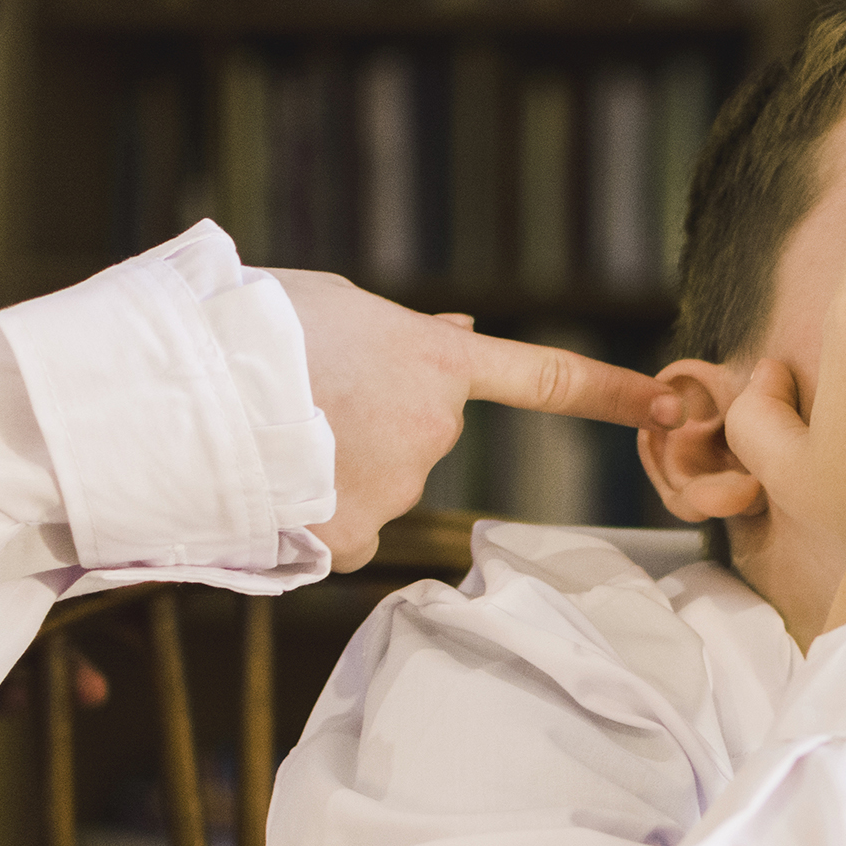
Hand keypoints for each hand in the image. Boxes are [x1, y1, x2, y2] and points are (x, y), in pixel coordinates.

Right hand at [270, 270, 675, 570]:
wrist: (176, 393)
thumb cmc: (243, 328)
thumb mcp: (334, 304)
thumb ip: (404, 332)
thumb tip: (460, 334)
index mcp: (433, 362)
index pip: (544, 377)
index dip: (609, 390)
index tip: (670, 403)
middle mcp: (431, 432)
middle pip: (418, 438)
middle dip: (371, 428)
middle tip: (299, 402)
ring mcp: (394, 491)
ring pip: (374, 488)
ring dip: (334, 471)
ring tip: (269, 437)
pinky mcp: (350, 542)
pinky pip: (339, 534)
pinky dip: (310, 518)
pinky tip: (267, 485)